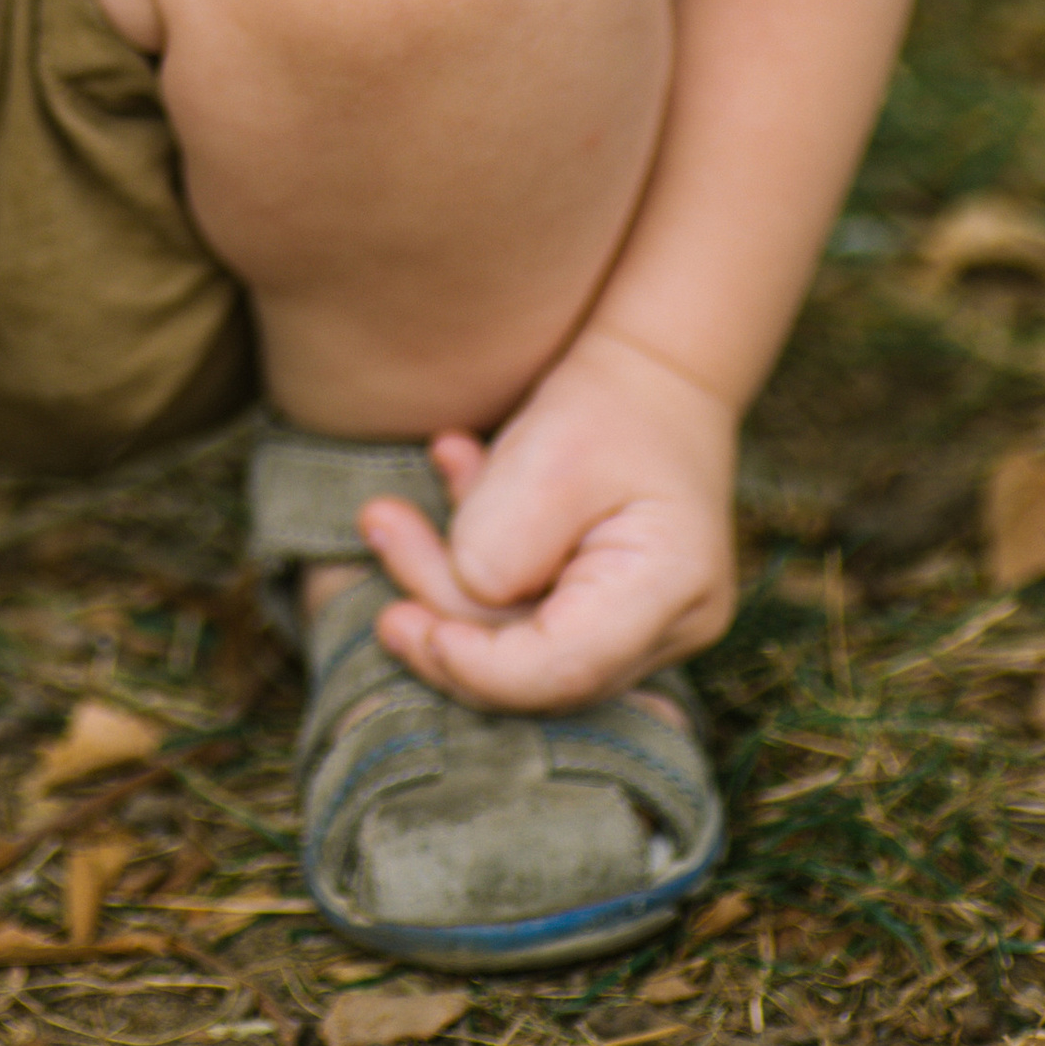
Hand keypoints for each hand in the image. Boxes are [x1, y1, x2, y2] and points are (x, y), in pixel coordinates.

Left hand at [357, 327, 737, 711]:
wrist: (659, 374)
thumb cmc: (613, 403)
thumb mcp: (552, 453)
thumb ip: (504, 535)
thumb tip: (467, 592)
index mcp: (669, 589)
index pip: (562, 671)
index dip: (475, 667)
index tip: (402, 620)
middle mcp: (667, 627)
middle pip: (533, 666)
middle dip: (439, 610)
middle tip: (376, 530)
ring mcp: (641, 627)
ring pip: (520, 643)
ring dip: (443, 577)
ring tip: (386, 513)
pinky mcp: (606, 612)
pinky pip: (524, 612)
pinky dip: (473, 566)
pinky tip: (449, 483)